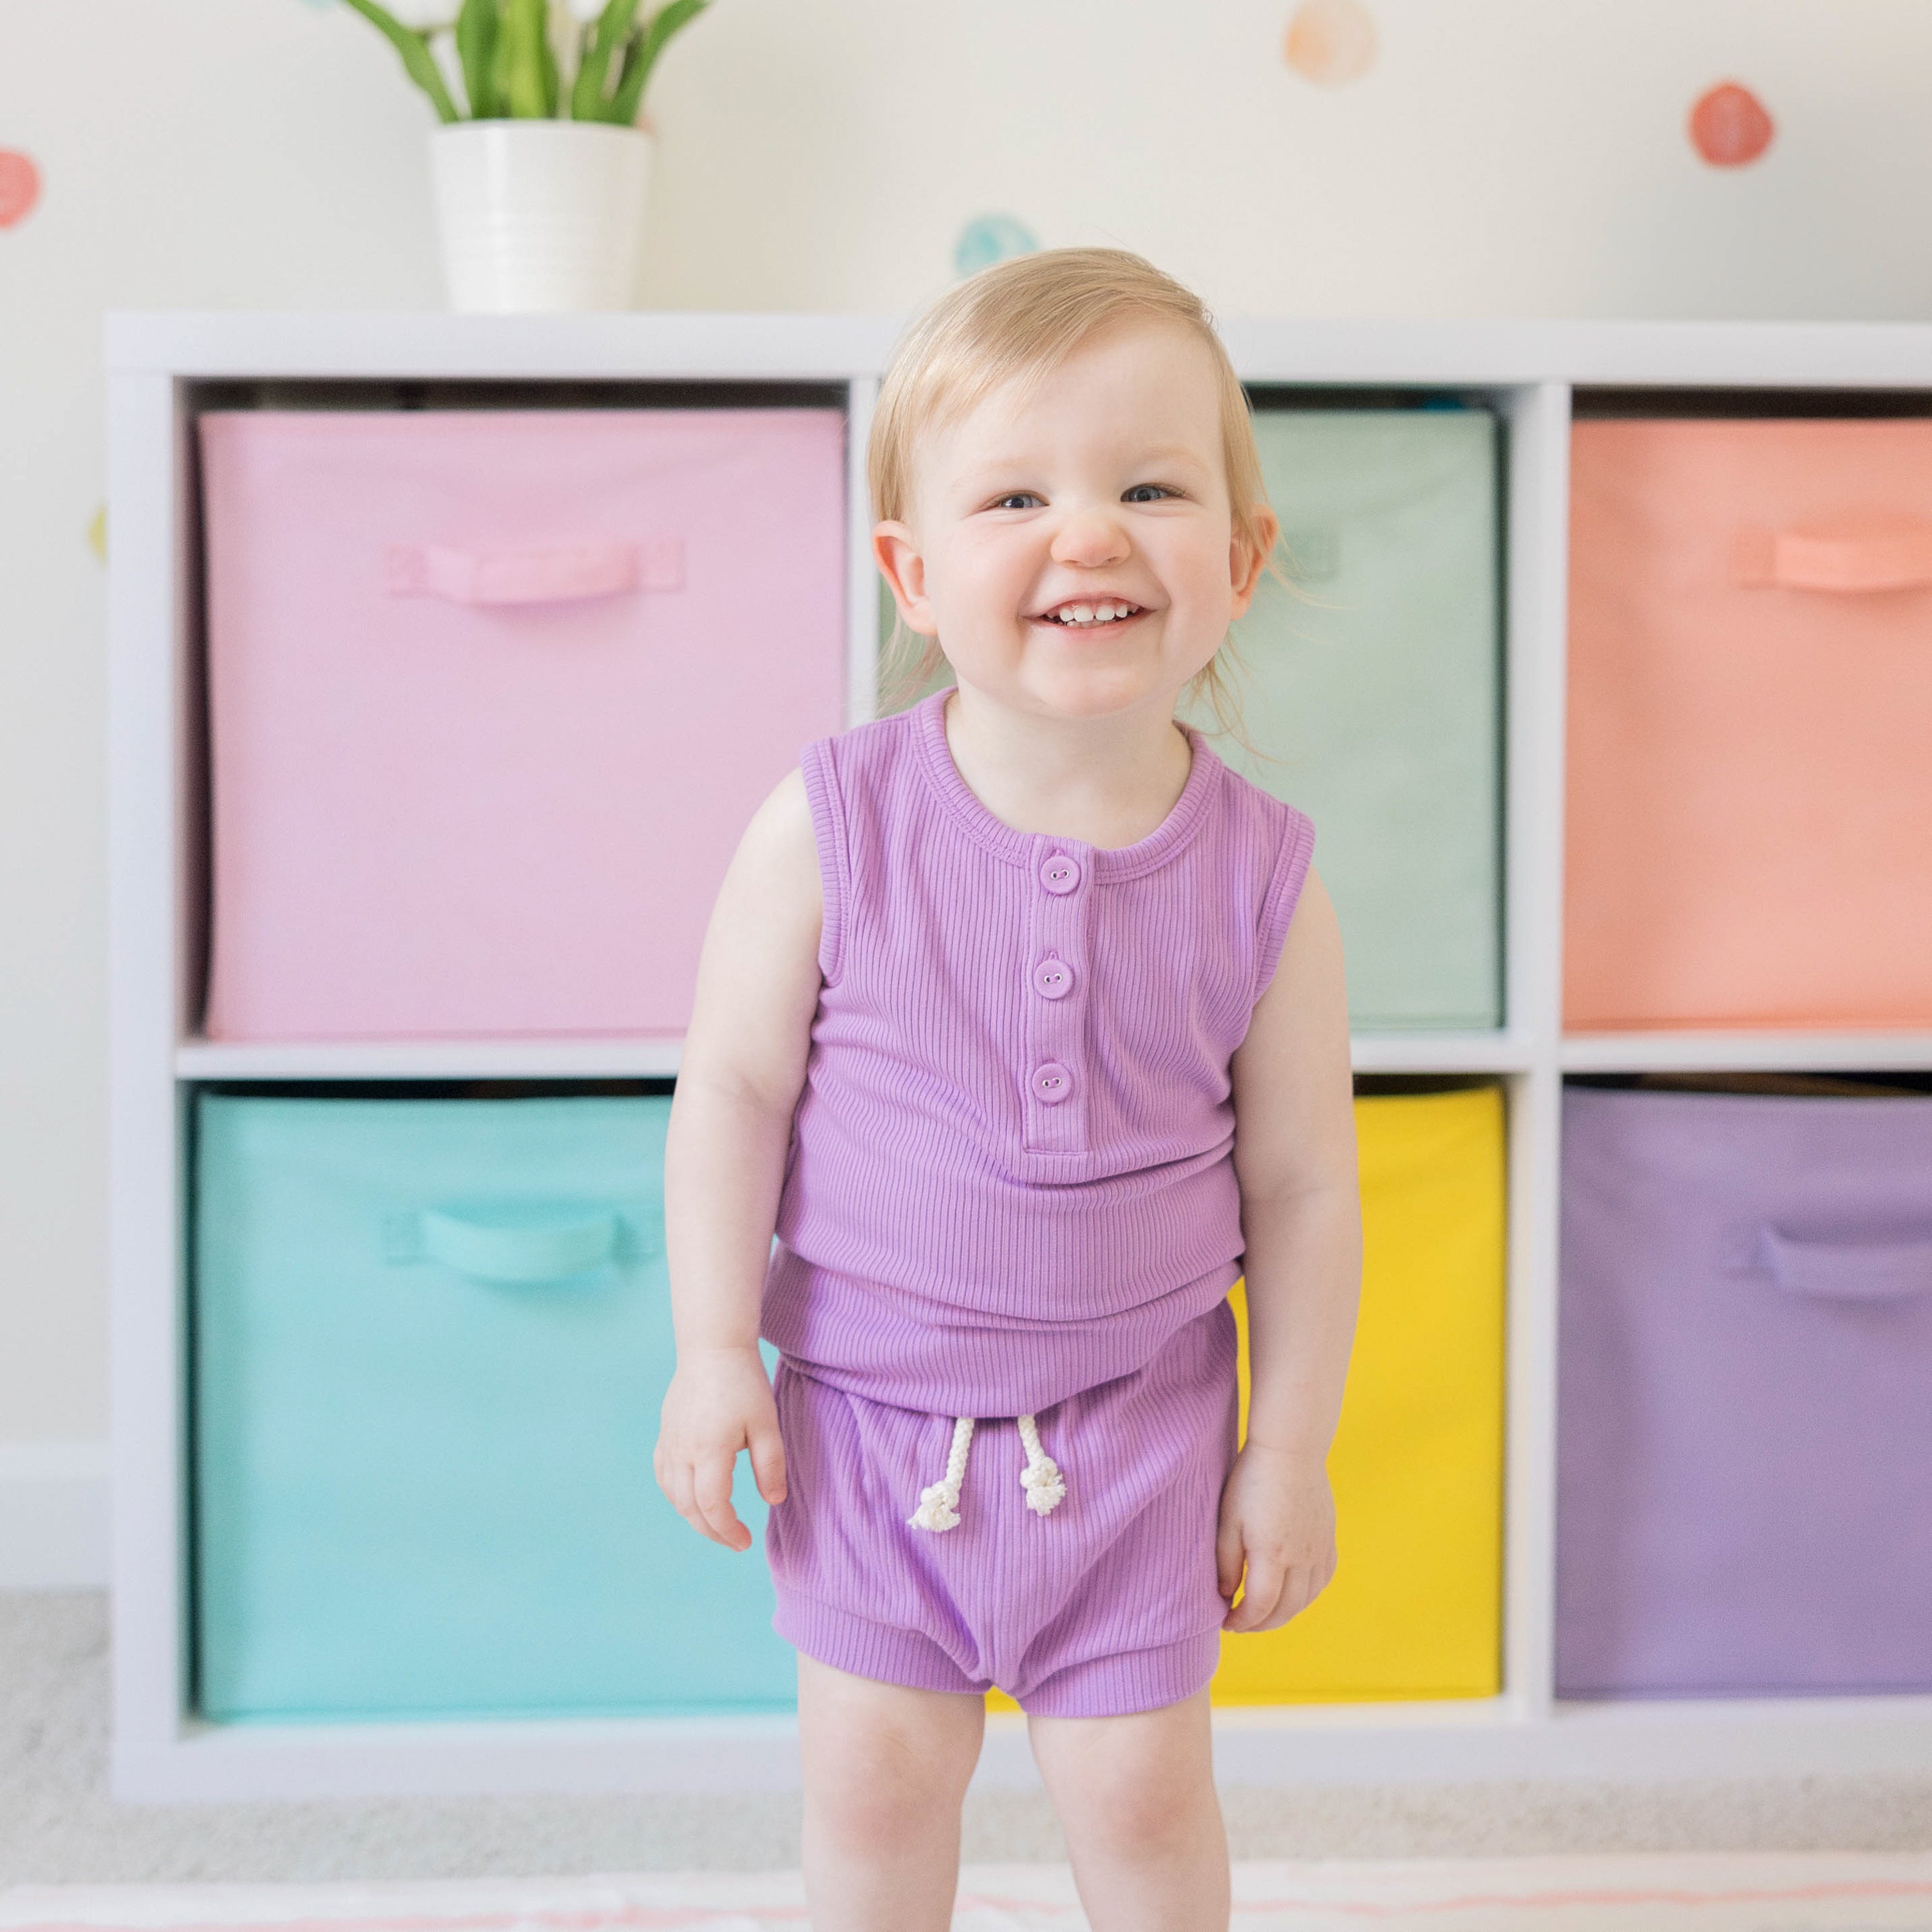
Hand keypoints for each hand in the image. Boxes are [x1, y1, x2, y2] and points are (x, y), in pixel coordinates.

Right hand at [653, 1345, 786, 1551]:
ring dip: (694, 1516)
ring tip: (718, 1524)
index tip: (745, 1542)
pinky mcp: (665, 1433)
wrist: (712, 1347)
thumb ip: (771, 1465)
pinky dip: (676, 1494)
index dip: (728, 1530)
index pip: (712, 1506)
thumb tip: (774, 1501)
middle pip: (690, 1508)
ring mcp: (670, 1442)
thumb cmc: (744, 1383)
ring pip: (673, 1495)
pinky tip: (692, 1498)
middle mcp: (683, 1451)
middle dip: (712, 1531)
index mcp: (710, 1450)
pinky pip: (664, 1475)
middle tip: (735, 1541)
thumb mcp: (767, 1423)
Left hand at [1215, 1442, 1337, 1632]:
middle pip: (1286, 1609)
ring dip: (1285, 1612)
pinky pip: (1323, 1579)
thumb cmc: (1251, 1480)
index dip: (1243, 1622)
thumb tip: (1227, 1596)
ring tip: (1264, 1612)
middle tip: (1242, 1623)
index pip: (1261, 1606)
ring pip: (1307, 1599)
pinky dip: (1307, 1594)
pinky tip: (1293, 1592)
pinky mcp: (1328, 1538)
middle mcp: (1301, 1557)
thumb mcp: (1228, 1520)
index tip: (1227, 1623)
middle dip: (1262, 1624)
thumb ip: (1227, 1563)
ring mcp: (1319, 1549)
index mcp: (1273, 1554)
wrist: (1290, 1448)